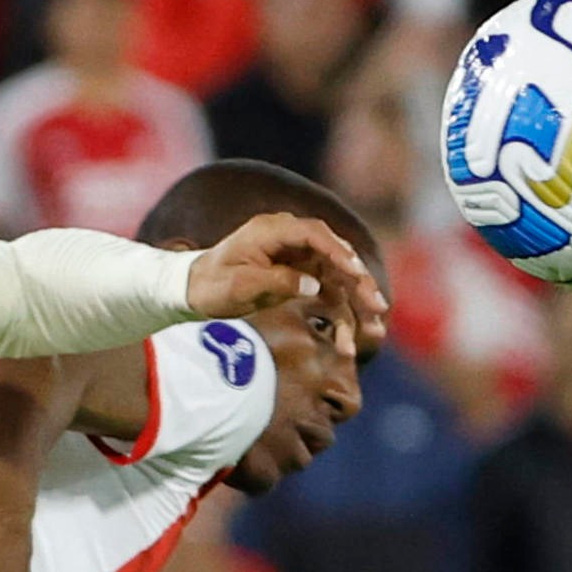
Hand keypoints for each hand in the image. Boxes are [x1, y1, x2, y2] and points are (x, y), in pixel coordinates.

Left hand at [185, 213, 388, 343]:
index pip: (315, 235)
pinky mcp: (300, 277)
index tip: (356, 273)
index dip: (339, 253)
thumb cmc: (211, 284)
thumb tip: (314, 287)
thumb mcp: (240, 285)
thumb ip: (277, 282)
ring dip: (356, 304)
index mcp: (273, 229)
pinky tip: (348, 342)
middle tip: (378, 306)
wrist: (193, 290)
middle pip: (335, 256)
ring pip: (338, 278)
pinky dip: (339, 316)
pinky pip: (327, 295)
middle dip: (359, 283)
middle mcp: (291, 239)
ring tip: (375, 328)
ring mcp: (298, 258)